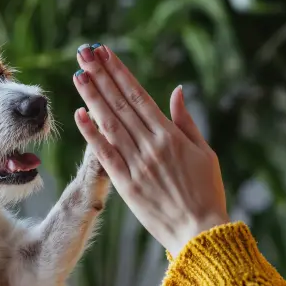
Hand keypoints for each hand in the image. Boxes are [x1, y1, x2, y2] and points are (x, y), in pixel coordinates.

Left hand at [71, 44, 228, 255]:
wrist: (201, 232)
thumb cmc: (207, 192)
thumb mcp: (205, 152)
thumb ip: (186, 121)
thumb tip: (177, 91)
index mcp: (170, 135)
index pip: (139, 96)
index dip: (120, 73)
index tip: (106, 53)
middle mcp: (151, 146)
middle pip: (120, 104)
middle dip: (101, 77)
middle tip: (84, 54)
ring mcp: (137, 165)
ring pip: (109, 124)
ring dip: (92, 98)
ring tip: (78, 75)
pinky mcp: (126, 185)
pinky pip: (105, 155)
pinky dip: (92, 134)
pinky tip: (80, 115)